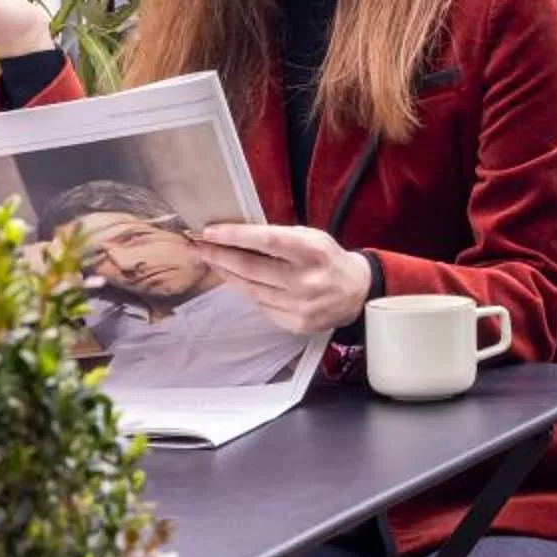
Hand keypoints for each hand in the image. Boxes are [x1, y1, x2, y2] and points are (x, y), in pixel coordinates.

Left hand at [192, 222, 373, 335]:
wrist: (357, 293)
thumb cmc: (328, 259)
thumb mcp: (312, 237)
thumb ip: (280, 237)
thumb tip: (237, 236)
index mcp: (312, 251)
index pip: (266, 241)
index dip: (234, 236)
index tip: (210, 232)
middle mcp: (306, 280)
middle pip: (251, 268)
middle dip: (220, 256)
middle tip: (200, 248)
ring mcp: (301, 305)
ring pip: (251, 289)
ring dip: (228, 275)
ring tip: (214, 262)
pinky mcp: (297, 324)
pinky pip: (262, 306)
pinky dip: (249, 293)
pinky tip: (240, 282)